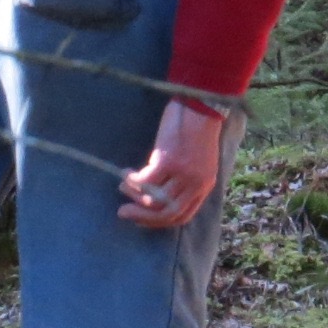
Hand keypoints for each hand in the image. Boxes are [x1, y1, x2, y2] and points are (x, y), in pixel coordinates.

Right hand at [119, 100, 224, 228]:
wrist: (199, 105)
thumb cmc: (195, 129)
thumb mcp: (196, 161)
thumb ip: (183, 180)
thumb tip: (157, 194)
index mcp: (204, 185)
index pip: (183, 215)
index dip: (159, 222)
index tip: (142, 219)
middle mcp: (196, 184)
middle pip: (167, 213)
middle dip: (143, 217)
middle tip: (123, 213)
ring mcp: (183, 174)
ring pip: (153, 198)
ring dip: (133, 195)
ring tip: (123, 186)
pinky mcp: (169, 161)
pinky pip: (145, 181)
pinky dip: (132, 180)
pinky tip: (126, 173)